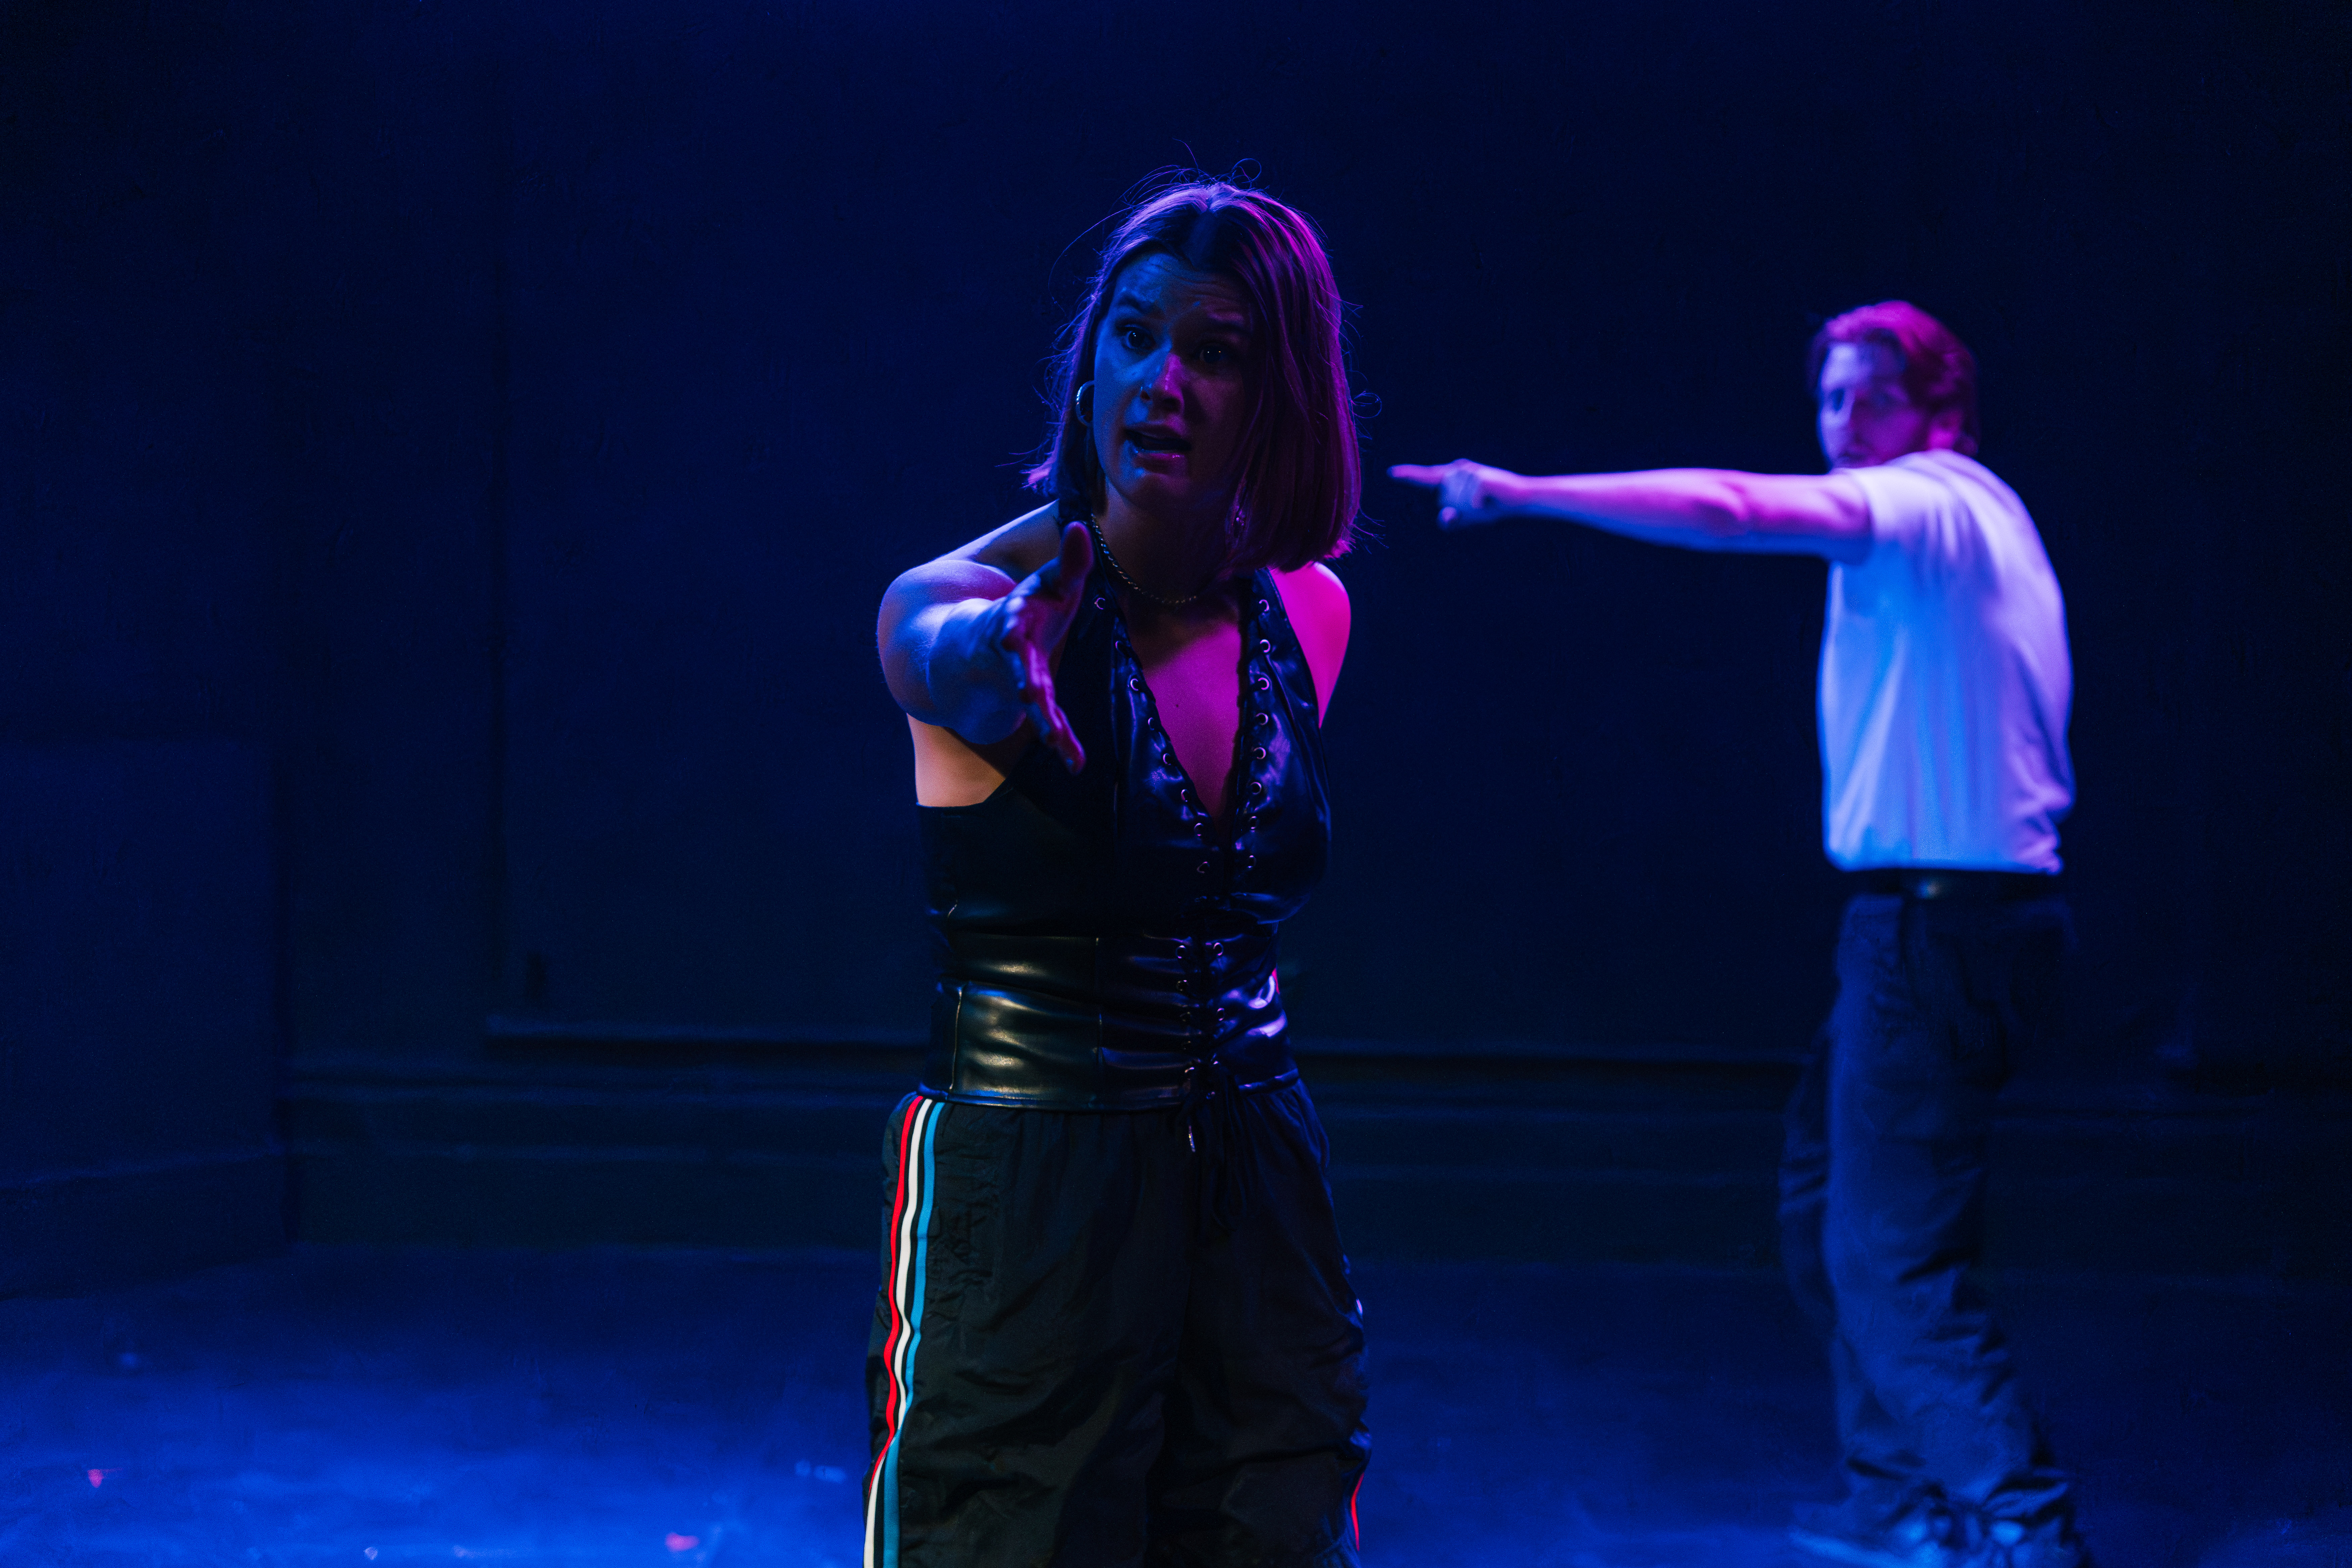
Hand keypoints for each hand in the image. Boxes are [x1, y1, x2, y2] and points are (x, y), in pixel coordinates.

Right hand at [989, 521, 1095, 772]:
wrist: (984, 648)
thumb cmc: (1028, 610)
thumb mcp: (1048, 585)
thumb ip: (1068, 563)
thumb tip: (1079, 526)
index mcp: (1015, 619)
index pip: (1015, 617)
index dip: (1014, 619)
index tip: (1009, 625)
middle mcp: (1012, 653)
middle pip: (1019, 668)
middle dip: (1024, 682)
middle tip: (1028, 697)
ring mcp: (1019, 680)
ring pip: (1032, 702)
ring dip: (1045, 723)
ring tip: (1060, 746)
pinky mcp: (1031, 700)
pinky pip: (1049, 722)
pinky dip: (1063, 741)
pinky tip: (1076, 763)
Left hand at [1388, 460, 1515, 527]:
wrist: (1519, 500)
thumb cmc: (1492, 507)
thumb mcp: (1469, 517)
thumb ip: (1452, 519)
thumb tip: (1445, 517)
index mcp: (1453, 478)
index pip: (1427, 477)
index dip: (1410, 475)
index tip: (1391, 473)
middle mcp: (1458, 470)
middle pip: (1445, 501)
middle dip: (1461, 510)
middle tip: (1479, 505)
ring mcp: (1468, 472)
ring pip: (1457, 503)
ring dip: (1471, 509)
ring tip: (1486, 501)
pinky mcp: (1479, 477)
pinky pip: (1470, 502)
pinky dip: (1479, 507)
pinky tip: (1489, 501)